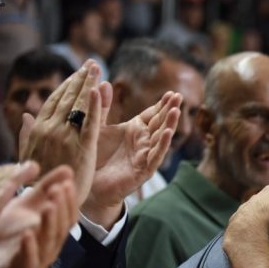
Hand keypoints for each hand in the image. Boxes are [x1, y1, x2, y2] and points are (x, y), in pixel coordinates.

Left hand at [0, 165, 77, 267]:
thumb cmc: (3, 235)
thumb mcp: (22, 206)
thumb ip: (41, 187)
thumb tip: (67, 169)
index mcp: (51, 231)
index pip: (69, 216)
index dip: (70, 200)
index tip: (67, 182)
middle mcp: (49, 246)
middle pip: (62, 227)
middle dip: (61, 208)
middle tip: (58, 189)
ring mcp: (37, 262)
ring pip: (49, 242)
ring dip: (50, 224)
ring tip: (48, 206)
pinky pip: (28, 261)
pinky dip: (30, 247)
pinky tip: (28, 233)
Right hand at [19, 61, 107, 205]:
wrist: (47, 200)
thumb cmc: (41, 178)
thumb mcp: (31, 153)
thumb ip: (29, 133)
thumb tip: (25, 115)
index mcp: (40, 129)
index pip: (55, 101)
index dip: (68, 85)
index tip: (78, 72)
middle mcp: (51, 129)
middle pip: (67, 98)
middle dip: (80, 79)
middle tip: (92, 63)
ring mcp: (66, 137)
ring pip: (78, 105)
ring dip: (87, 84)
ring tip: (97, 69)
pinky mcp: (82, 147)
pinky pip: (90, 123)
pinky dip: (94, 105)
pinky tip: (99, 89)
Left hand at [84, 91, 180, 227]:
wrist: (89, 185)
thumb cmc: (95, 157)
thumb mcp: (97, 128)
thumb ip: (102, 107)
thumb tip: (104, 82)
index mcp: (135, 130)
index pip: (152, 114)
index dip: (162, 104)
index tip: (171, 93)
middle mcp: (143, 142)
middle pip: (160, 123)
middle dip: (170, 110)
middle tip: (179, 96)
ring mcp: (145, 156)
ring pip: (161, 138)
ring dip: (169, 125)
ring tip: (176, 111)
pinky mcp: (143, 170)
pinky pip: (154, 156)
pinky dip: (161, 145)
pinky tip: (166, 133)